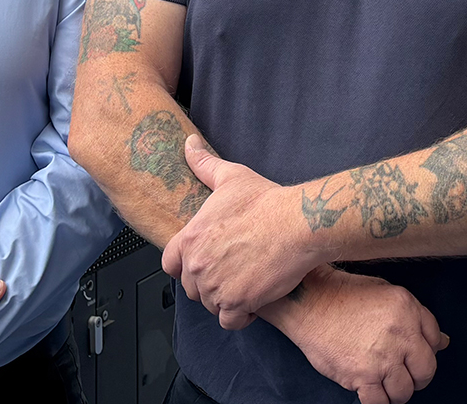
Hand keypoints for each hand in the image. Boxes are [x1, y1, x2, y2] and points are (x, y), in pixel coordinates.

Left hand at [163, 135, 325, 327]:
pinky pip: (230, 320)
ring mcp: (215, 286)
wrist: (296, 225)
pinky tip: (255, 302)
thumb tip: (190, 144)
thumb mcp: (231, 178)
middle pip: (191, 288)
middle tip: (232, 273)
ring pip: (211, 305)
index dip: (185, 267)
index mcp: (191, 238)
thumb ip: (205, 164)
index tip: (202, 265)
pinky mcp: (237, 303)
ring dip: (225, 300)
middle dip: (208, 284)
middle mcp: (198, 265)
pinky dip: (241, 316)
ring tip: (246, 285)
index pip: (170, 264)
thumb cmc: (267, 202)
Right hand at [260, 266, 448, 403]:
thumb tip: (442, 342)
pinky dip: (378, 402)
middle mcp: (399, 334)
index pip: (435, 341)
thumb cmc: (345, 294)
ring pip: (404, 391)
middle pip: (425, 371)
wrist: (309, 301)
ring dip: (397, 392)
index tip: (414, 356)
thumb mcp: (387, 293)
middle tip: (404, 375)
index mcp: (408, 310)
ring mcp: (381, 358)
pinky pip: (378, 403)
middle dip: (417, 377)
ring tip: (385, 384)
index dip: (427, 351)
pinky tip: (371, 393)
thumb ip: (416, 318)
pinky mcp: (360, 376)